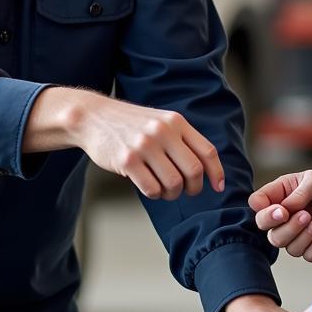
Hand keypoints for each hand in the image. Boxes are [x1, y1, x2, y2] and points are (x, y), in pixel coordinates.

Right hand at [25, 87, 223, 200]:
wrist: (93, 117)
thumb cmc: (130, 124)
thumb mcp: (160, 121)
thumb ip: (181, 139)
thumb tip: (206, 169)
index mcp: (176, 122)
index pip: (207, 151)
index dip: (217, 173)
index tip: (218, 187)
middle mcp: (163, 132)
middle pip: (194, 171)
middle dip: (194, 188)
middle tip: (186, 191)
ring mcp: (145, 145)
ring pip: (174, 183)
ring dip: (172, 194)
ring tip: (164, 190)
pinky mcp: (127, 160)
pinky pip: (152, 189)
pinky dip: (155, 194)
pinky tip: (150, 187)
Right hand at [250, 169, 311, 261]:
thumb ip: (299, 194)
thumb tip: (285, 209)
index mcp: (280, 194)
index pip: (257, 205)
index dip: (265, 212)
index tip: (282, 210)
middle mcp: (285, 215)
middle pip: (268, 231)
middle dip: (286, 228)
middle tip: (306, 215)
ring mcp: (298, 232)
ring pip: (285, 246)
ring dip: (301, 237)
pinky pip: (304, 255)